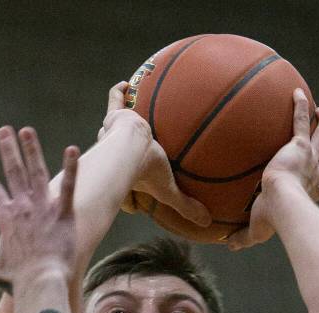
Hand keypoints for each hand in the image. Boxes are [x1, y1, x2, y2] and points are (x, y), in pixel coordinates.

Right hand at [0, 127, 78, 287]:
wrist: (42, 283)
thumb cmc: (18, 280)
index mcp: (5, 219)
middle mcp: (22, 208)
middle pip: (14, 173)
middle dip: (8, 150)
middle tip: (4, 131)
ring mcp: (43, 208)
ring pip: (37, 172)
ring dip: (31, 150)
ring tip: (26, 131)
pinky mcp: (64, 214)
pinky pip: (68, 186)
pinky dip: (71, 167)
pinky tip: (72, 149)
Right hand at [98, 83, 210, 227]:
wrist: (131, 147)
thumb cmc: (147, 172)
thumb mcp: (169, 191)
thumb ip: (186, 205)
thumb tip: (206, 223)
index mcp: (125, 178)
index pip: (124, 195)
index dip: (130, 202)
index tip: (137, 204)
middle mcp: (114, 157)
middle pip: (117, 160)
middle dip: (121, 160)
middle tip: (133, 155)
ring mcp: (112, 136)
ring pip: (113, 132)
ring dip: (118, 128)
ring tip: (129, 119)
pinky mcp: (115, 116)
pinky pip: (115, 100)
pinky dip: (119, 92)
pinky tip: (126, 83)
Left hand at [227, 89, 318, 251]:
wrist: (280, 202)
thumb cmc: (273, 220)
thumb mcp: (257, 232)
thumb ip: (243, 238)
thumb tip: (228, 245)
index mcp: (308, 194)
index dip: (318, 189)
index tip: (311, 188)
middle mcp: (314, 175)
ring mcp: (309, 158)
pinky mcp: (299, 145)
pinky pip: (301, 120)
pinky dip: (300, 106)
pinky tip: (296, 92)